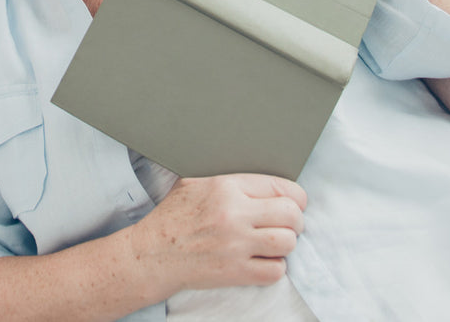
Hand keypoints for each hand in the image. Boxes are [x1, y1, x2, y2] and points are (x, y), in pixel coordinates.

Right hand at [130, 174, 305, 293]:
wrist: (154, 253)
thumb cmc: (173, 216)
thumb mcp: (195, 182)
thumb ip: (227, 178)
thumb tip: (257, 178)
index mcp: (226, 186)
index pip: (280, 186)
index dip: (295, 196)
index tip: (295, 203)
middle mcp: (235, 214)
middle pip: (291, 214)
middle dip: (296, 220)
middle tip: (289, 224)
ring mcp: (236, 245)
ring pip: (287, 242)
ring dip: (286, 244)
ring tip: (276, 242)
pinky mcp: (236, 272)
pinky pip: (275, 271)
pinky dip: (275, 267)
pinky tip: (264, 260)